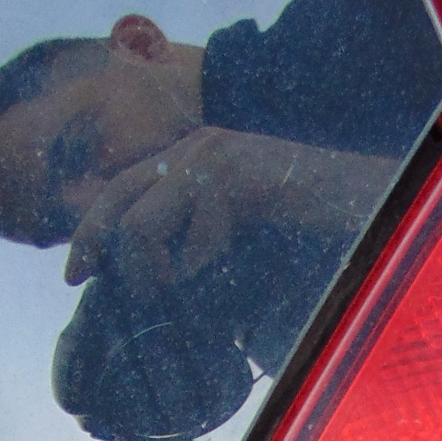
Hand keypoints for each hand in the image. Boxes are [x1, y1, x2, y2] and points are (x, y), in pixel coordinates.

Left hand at [63, 125, 394, 287]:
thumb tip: (152, 291)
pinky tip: (227, 254)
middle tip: (81, 279)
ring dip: (157, 270)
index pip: (122, 191)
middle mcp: (196, 149)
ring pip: (141, 223)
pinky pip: (185, 229)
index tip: (73, 272)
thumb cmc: (313, 237)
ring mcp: (213, 154)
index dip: (91, 231)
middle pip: (116, 198)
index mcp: (196, 163)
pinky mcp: (230, 169)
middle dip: (94, 244)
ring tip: (191, 280)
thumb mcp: (238, 245)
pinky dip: (198, 258)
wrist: (367, 207)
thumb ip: (197, 253)